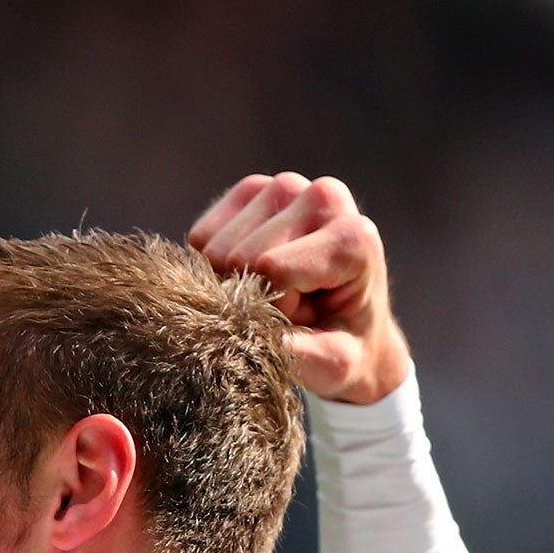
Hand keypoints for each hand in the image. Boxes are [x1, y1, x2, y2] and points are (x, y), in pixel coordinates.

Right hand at [188, 174, 410, 404]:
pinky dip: (213, 268)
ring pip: (213, 248)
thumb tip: (227, 334)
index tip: (305, 320)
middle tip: (288, 309)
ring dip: (231, 282)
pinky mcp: (251, 191)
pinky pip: (200, 236)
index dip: (273, 310)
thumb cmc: (342, 346)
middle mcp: (323, 197)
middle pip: (238, 257)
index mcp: (353, 237)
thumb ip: (292, 352)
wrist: (348, 327)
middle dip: (251, 296)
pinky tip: (250, 275)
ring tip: (274, 292)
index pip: (271, 270)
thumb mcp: (331, 366)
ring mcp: (284, 186)